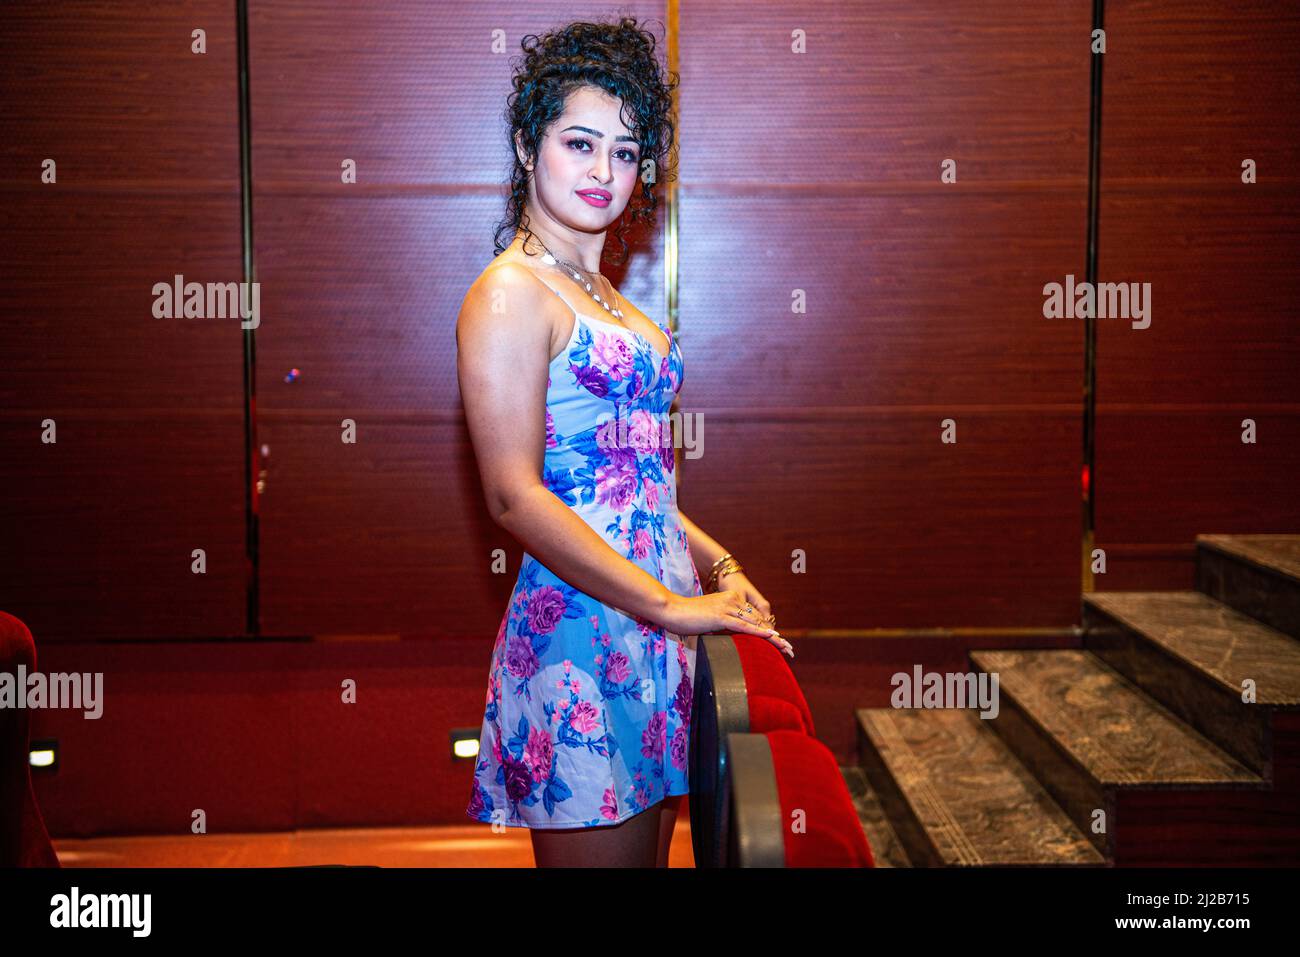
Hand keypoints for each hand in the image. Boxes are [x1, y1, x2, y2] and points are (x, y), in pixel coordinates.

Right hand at [661, 588, 792, 657]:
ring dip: (773, 638)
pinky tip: (771, 638)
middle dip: (776, 637)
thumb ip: (722, 625)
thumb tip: (731, 639)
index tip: (782, 643)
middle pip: (759, 621)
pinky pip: (744, 627)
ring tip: (787, 649)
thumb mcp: (709, 620)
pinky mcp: (721, 616)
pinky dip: (759, 633)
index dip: (769, 630)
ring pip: (755, 624)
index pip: (755, 617)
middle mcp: (732, 601)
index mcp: (730, 600)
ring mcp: (727, 607)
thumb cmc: (685, 617)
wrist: (671, 610)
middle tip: (790, 649)